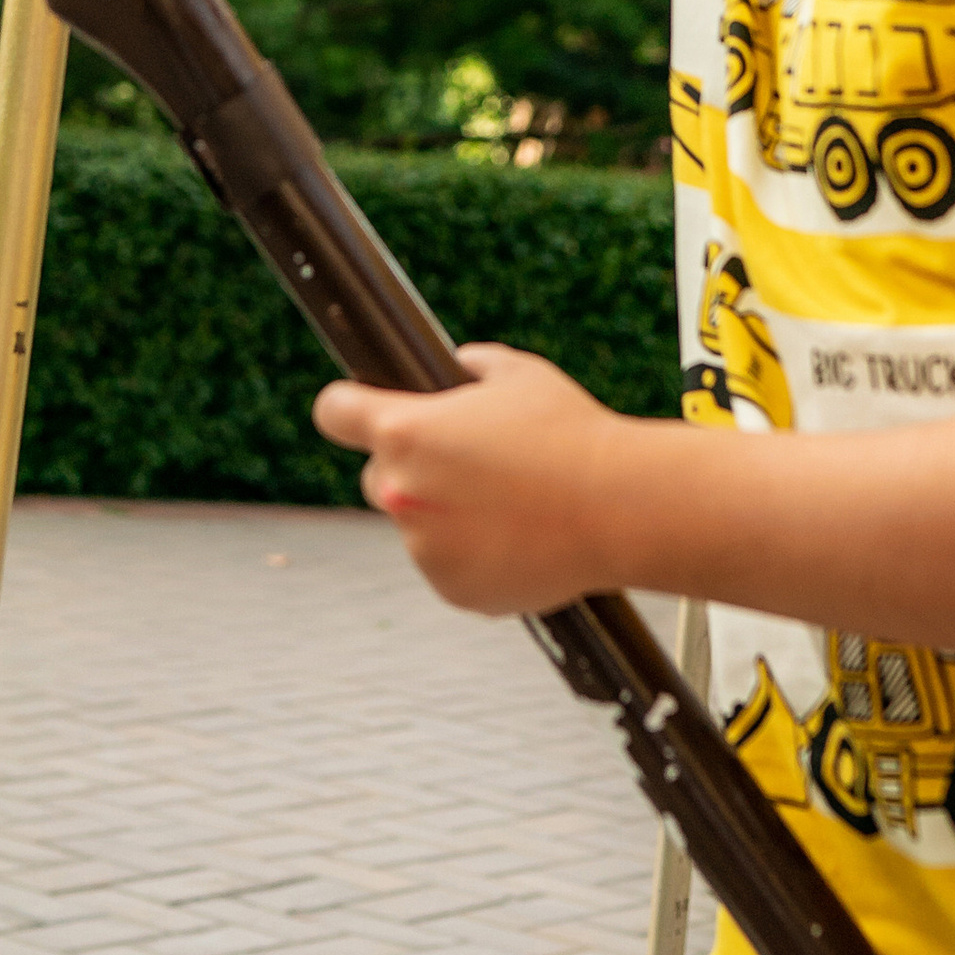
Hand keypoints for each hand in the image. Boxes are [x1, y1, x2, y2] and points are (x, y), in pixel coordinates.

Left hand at [315, 342, 633, 616]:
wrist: (620, 507)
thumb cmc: (571, 436)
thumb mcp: (518, 374)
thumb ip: (473, 367)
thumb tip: (459, 366)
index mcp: (405, 431)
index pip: (335, 413)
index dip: (345, 408)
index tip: (351, 411)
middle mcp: (400, 491)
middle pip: (375, 476)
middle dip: (410, 469)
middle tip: (469, 465)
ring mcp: (424, 548)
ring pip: (417, 526)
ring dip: (445, 516)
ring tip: (510, 504)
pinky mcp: (452, 588)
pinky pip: (448, 567)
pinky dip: (472, 556)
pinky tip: (517, 537)